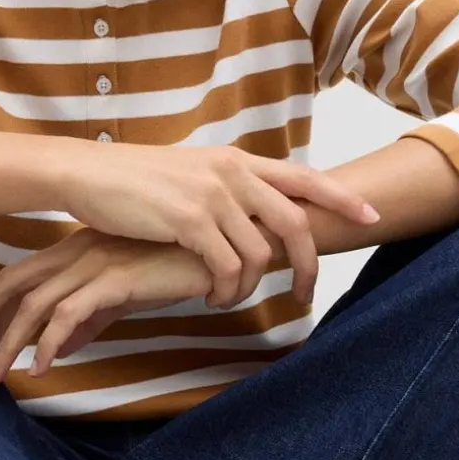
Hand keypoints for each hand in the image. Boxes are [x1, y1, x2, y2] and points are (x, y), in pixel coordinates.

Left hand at [0, 227, 217, 385]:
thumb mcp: (128, 293)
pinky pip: (69, 315)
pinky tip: (39, 368)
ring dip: (10, 343)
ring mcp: (96, 263)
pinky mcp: (116, 279)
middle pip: (17, 284)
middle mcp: (80, 251)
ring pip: (36, 305)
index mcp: (80, 249)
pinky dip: (48, 343)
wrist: (222, 248)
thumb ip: (94, 317)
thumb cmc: (179, 266)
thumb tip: (63, 347)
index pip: (24, 274)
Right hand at [61, 141, 377, 310]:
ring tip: (231, 299)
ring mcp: (213, 194)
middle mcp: (232, 172)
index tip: (371, 216)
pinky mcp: (189, 220)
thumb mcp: (190, 174)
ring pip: (260, 253)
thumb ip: (225, 188)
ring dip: (251, 287)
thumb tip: (249, 215)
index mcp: (237, 160)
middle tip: (305, 293)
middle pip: (295, 221)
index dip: (342, 197)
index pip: (304, 177)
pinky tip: (211, 297)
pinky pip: (227, 266)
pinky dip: (225, 289)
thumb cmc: (133, 180)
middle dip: (309, 263)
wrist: (87, 173)